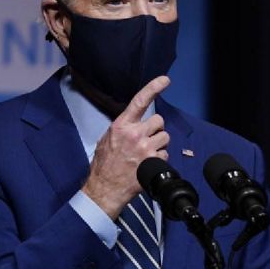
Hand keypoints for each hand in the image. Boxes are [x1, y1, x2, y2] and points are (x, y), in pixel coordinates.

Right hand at [81, 76, 171, 217]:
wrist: (105, 188)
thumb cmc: (104, 164)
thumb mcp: (107, 140)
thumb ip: (123, 128)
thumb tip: (135, 122)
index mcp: (122, 125)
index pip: (140, 101)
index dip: (154, 87)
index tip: (165, 80)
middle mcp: (135, 134)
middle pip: (159, 121)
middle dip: (156, 129)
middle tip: (146, 139)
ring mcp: (146, 148)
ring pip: (165, 137)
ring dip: (159, 144)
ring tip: (146, 153)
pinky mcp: (154, 162)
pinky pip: (165, 154)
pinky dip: (159, 159)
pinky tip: (147, 164)